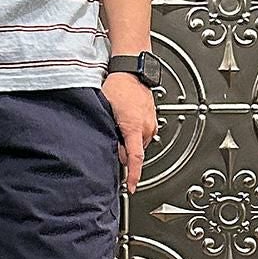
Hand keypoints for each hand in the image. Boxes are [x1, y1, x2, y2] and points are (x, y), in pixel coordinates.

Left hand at [101, 71, 156, 193]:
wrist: (132, 71)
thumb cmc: (118, 86)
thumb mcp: (105, 110)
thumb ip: (107, 132)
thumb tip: (106, 146)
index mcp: (133, 127)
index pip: (134, 158)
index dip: (132, 175)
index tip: (131, 187)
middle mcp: (145, 127)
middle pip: (133, 152)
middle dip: (122, 151)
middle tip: (112, 138)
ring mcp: (150, 123)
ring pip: (138, 143)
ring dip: (128, 141)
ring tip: (119, 125)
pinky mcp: (152, 119)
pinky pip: (143, 134)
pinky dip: (134, 134)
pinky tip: (125, 122)